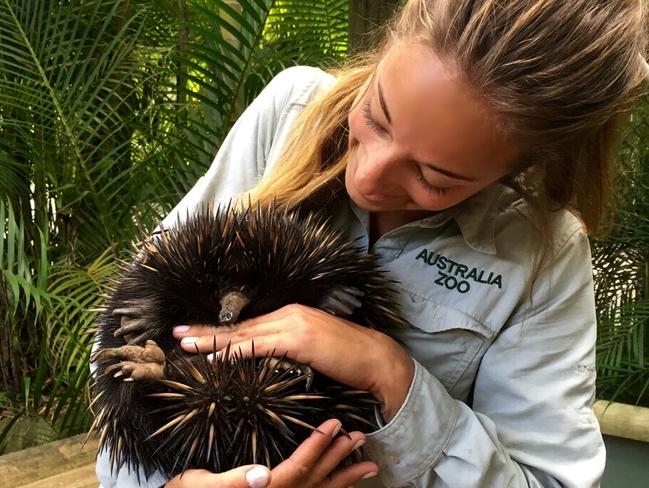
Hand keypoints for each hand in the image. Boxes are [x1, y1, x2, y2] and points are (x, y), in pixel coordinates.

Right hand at [164, 419, 378, 487]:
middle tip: (360, 437)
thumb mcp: (201, 485)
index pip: (298, 469)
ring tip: (370, 466)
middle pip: (316, 481)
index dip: (317, 447)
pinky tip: (345, 482)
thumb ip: (233, 482)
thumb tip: (263, 475)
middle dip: (340, 459)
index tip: (334, 424)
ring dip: (346, 478)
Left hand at [174, 304, 413, 420]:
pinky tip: (217, 358)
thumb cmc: (346, 357)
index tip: (194, 332)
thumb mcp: (312, 348)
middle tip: (177, 334)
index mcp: (290, 314)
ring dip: (212, 340)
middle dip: (206, 331)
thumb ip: (287, 348)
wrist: (375, 357)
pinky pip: (259, 346)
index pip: (248, 324)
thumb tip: (265, 357)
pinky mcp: (298, 338)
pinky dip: (235, 351)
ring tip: (186, 343)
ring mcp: (293, 324)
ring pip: (244, 334)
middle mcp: (288, 314)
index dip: (219, 329)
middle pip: (240, 325)